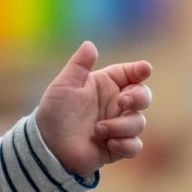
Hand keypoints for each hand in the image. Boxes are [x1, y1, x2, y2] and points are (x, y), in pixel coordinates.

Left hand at [33, 40, 152, 178]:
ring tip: (98, 130)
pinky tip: (109, 144)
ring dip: (120, 125)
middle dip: (138, 97)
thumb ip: (78, 65)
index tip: (144, 70)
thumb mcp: (64, 86)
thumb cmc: (54, 112)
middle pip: (143, 96)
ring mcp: (118, 126)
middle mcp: (115, 105)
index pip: (130, 74)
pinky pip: (135, 145)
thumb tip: (90, 44)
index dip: (140, 70)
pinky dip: (125, 144)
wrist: (47, 146)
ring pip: (138, 122)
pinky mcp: (117, 147)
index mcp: (105, 86)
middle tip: (122, 102)